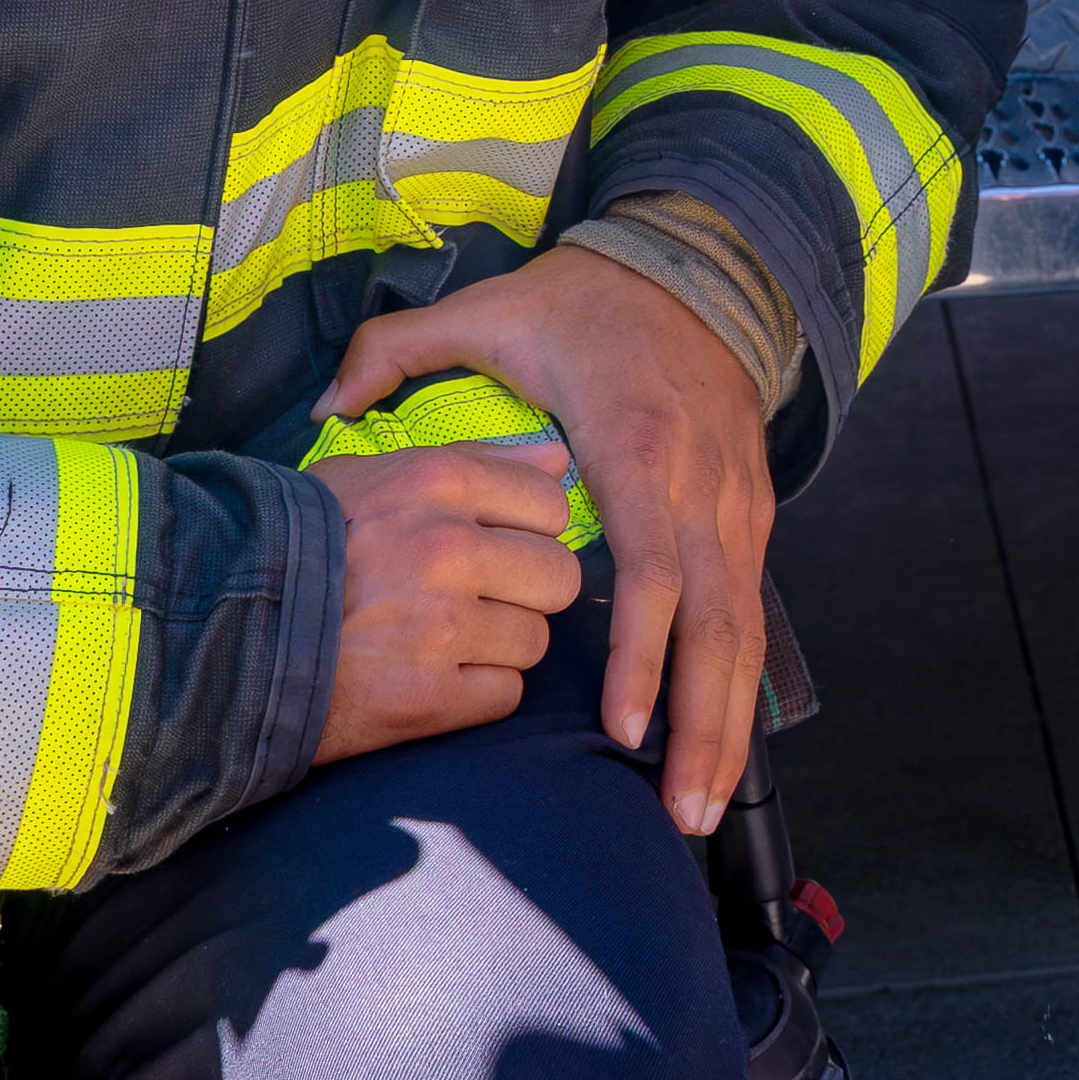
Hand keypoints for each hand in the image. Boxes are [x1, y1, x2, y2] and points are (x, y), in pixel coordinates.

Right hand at [305, 442, 583, 765]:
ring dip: (497, 646)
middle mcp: (446, 548)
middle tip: (477, 601)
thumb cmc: (302, 543)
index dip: (530, 532)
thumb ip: (472, 460)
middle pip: (558, 578)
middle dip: (526, 594)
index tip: (497, 547)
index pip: (551, 506)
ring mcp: (440, 626)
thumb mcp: (373, 476)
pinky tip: (429, 678)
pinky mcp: (429, 697)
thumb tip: (557, 462)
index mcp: (435, 483)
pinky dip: (474, 694)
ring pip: (535, 641)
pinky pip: (504, 695)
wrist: (224, 631)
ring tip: (440, 641)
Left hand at [319, 245, 774, 830]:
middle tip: (679, 815)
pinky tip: (715, 744)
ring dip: (727, 724)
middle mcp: (698, 485)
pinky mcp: (752, 511)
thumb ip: (397, 351)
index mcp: (633, 446)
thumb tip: (325, 411)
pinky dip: (737, 684)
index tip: (617, 729)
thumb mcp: (490, 310)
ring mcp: (735, 503)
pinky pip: (751, 611)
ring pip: (744, 631)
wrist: (697, 264)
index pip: (651, 570)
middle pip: (714, 626)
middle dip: (699, 727)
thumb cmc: (586, 301)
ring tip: (699, 809)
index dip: (639, 655)